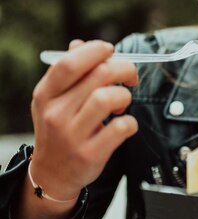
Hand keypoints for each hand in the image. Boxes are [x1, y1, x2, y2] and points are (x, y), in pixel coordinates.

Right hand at [30, 39, 138, 199]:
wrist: (53, 174)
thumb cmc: (59, 129)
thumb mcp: (54, 100)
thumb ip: (69, 73)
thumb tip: (81, 44)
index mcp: (46, 94)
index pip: (69, 62)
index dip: (96, 51)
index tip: (111, 51)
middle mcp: (56, 113)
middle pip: (99, 75)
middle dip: (124, 69)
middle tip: (130, 77)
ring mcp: (72, 135)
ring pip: (108, 98)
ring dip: (125, 96)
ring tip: (122, 103)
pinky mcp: (90, 154)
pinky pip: (121, 128)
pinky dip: (131, 122)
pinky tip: (125, 125)